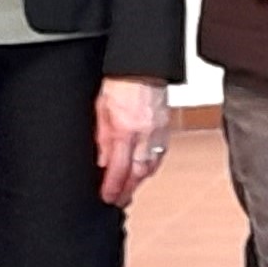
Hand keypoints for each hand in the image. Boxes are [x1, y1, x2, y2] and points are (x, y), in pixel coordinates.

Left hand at [95, 77, 172, 207]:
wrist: (142, 66)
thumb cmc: (121, 82)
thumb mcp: (101, 110)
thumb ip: (102, 137)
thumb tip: (102, 161)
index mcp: (125, 130)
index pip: (119, 168)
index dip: (113, 187)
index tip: (107, 197)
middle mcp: (144, 134)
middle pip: (138, 173)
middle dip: (127, 190)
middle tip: (119, 201)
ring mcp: (158, 132)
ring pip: (151, 166)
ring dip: (140, 180)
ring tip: (130, 189)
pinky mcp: (166, 127)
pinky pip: (161, 154)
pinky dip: (152, 166)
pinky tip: (146, 169)